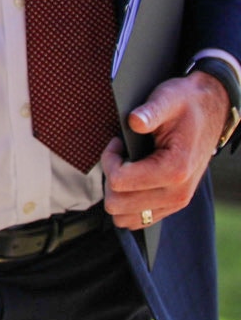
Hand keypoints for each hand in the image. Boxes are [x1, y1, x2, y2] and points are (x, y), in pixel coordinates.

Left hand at [102, 70, 229, 230]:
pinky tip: (133, 178)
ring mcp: (175, 203)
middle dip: (110, 177)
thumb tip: (134, 121)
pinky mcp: (170, 206)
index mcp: (175, 170)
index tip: (118, 142)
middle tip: (121, 155)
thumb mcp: (167, 99)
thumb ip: (150, 111)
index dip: (109, 159)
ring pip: (124, 217)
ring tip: (127, 167)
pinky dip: (126, 202)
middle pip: (117, 204)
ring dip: (116, 192)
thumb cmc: (185, 104)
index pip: (119, 181)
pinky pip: (136, 219)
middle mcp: (177, 194)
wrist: (209, 112)